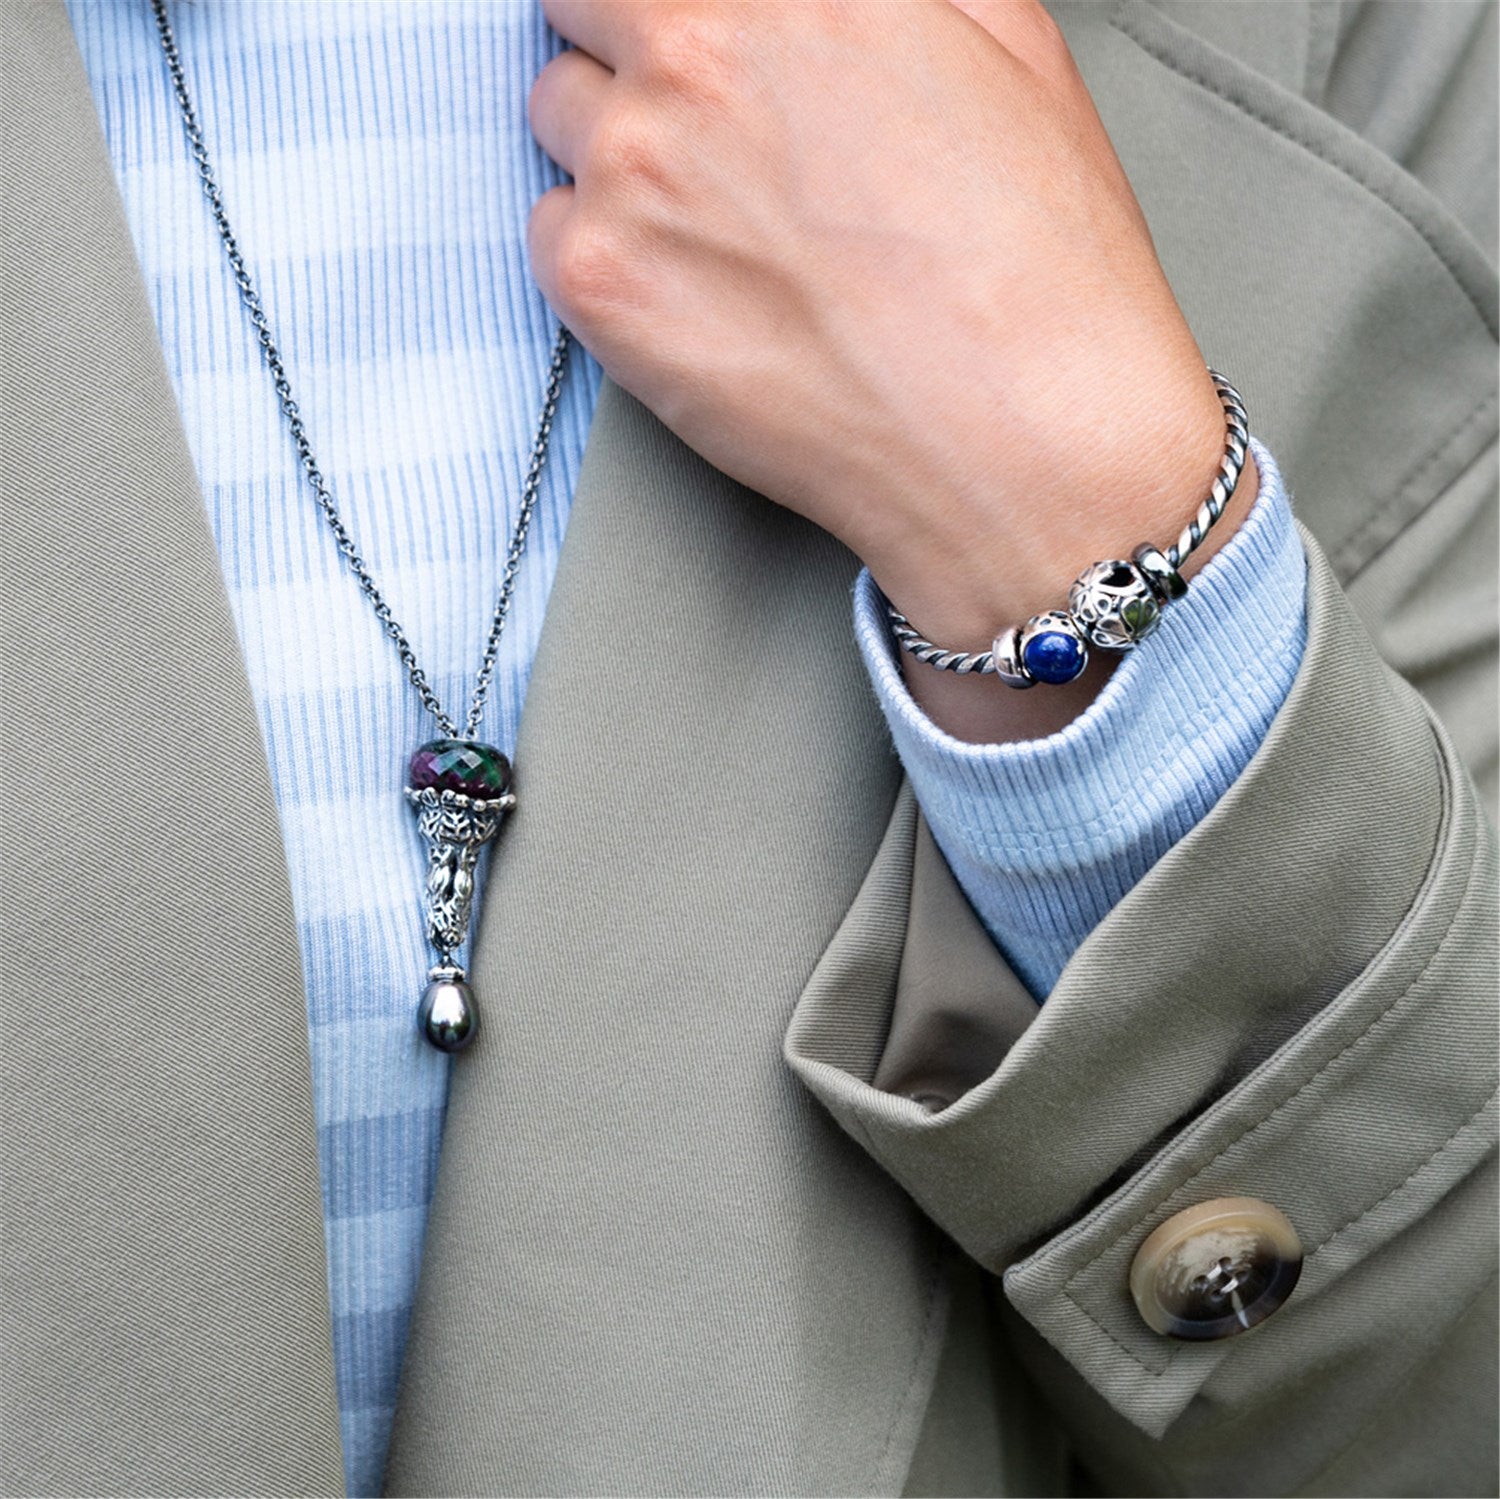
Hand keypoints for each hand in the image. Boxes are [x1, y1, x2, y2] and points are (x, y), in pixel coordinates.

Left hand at [529, 0, 1255, 738]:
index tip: (676, 39)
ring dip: (611, 158)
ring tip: (708, 231)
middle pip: (583, 10)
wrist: (1023, 443)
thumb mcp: (1009, 49)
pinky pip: (547, 237)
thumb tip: (834, 4)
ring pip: (558, 121)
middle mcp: (696, 56)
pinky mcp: (602, 286)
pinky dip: (599, 259)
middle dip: (628, 56)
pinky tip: (691, 297)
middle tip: (692, 130)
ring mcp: (634, 171)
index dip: (668, 9)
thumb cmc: (1038, 277)